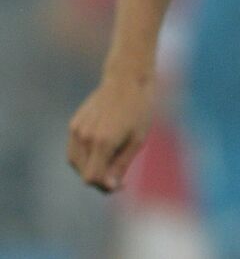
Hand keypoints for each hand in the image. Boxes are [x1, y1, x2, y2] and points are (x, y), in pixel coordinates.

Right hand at [66, 74, 156, 192]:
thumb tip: (109, 187)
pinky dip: (85, 156)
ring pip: (75, 163)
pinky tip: (102, 148)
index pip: (92, 178)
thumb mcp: (137, 139)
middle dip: (100, 178)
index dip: (105, 187)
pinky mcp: (73, 123)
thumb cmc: (138, 109)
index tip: (121, 184)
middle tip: (120, 173)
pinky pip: (74, 149)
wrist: (127, 79)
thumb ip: (121, 165)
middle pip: (84, 173)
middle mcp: (85, 137)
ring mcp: (76, 130)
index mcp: (103, 142)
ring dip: (91, 167)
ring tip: (112, 158)